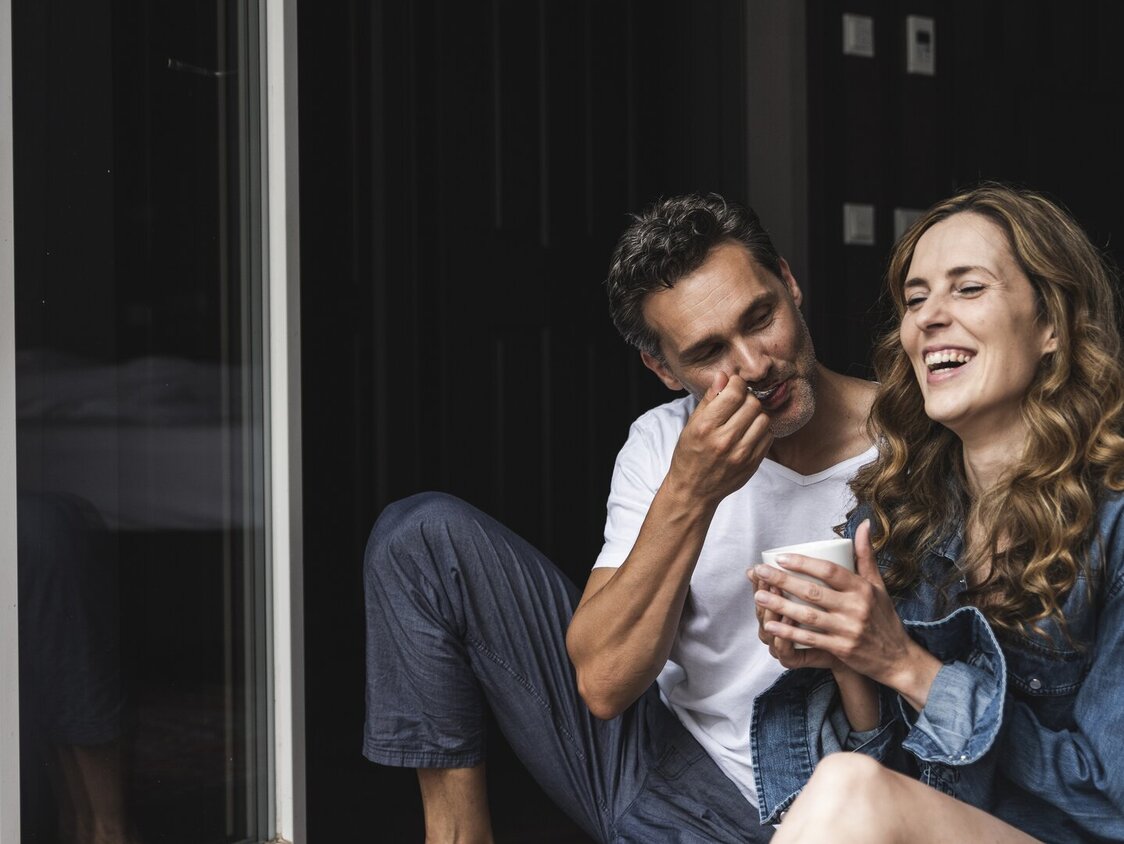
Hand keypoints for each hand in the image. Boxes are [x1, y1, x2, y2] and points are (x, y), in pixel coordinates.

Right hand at [667, 371, 773, 505]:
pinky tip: (748, 433)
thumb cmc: (689, 455)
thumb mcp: (692, 424)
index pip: (734, 393)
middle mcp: (725, 440)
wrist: (694, 490)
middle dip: (747, 398)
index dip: (737, 383)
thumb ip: (710, 399)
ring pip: (764, 418)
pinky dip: (761, 430)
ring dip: (756, 414)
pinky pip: (768, 436)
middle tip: (738, 402)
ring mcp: (741, 454)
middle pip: (752, 403)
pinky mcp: (753, 464)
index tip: (733, 385)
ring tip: (744, 418)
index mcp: (706, 427)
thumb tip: (724, 376)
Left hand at [750, 521, 937, 704]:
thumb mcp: (878, 585)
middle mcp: (856, 607)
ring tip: (758, 596)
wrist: (898, 659)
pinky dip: (789, 632)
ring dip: (780, 606)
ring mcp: (849, 629)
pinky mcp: (842, 649)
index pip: (830, 571)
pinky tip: (771, 626)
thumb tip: (864, 523)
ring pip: (808, 615)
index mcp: (863, 589)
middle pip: (813, 591)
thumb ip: (866, 555)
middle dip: (783, 581)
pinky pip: (811, 639)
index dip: (804, 563)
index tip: (780, 557)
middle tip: (760, 572)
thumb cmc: (884, 618)